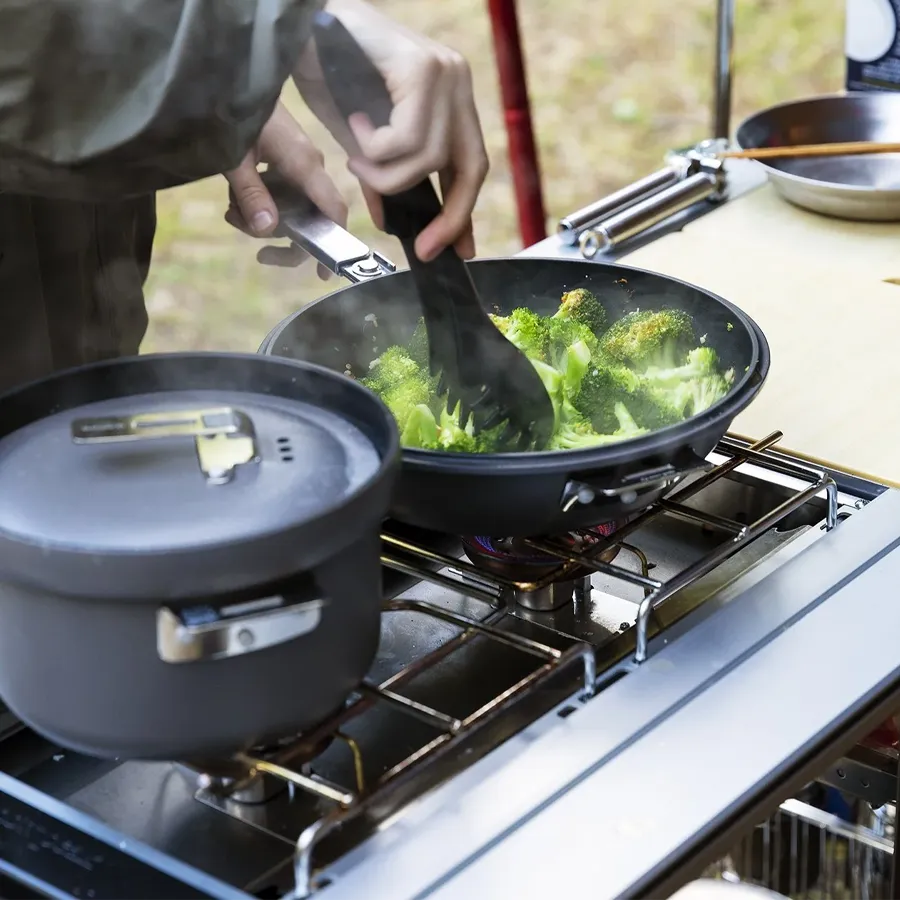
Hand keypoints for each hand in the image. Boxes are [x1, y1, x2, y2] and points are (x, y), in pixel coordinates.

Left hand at [224, 102, 346, 276]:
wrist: (231, 78)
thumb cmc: (232, 111)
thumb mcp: (234, 156)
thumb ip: (250, 194)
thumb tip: (268, 230)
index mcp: (305, 164)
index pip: (333, 209)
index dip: (333, 242)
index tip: (323, 273)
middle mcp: (309, 168)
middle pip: (307, 220)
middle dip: (274, 233)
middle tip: (239, 228)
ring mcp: (299, 167)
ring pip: (289, 211)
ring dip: (259, 218)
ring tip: (229, 209)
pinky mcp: (287, 165)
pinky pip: (280, 197)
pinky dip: (258, 203)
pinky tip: (233, 199)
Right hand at [294, 0, 488, 262]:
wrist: (297, 22)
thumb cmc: (326, 70)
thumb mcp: (361, 137)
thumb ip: (383, 174)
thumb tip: (392, 220)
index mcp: (449, 96)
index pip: (471, 164)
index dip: (463, 212)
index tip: (457, 248)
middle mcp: (455, 80)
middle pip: (470, 166)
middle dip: (450, 215)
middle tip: (421, 245)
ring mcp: (443, 72)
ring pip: (430, 158)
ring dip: (386, 175)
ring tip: (354, 158)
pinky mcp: (422, 68)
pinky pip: (407, 139)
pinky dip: (376, 148)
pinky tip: (354, 127)